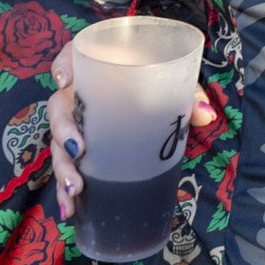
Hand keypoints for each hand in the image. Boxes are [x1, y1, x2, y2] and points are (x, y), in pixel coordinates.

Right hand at [44, 44, 222, 219]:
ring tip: (74, 189)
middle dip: (62, 130)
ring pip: (58, 143)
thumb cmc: (161, 81)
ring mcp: (78, 123)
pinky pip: (67, 167)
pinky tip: (69, 209)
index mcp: (100, 68)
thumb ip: (188, 96)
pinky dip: (65, 189)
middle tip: (77, 152)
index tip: (64, 79)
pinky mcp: (82, 149)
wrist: (157, 95)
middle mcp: (81, 94)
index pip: (73, 55)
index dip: (63, 64)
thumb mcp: (175, 84)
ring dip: (62, 167)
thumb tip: (206, 116)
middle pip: (59, 107)